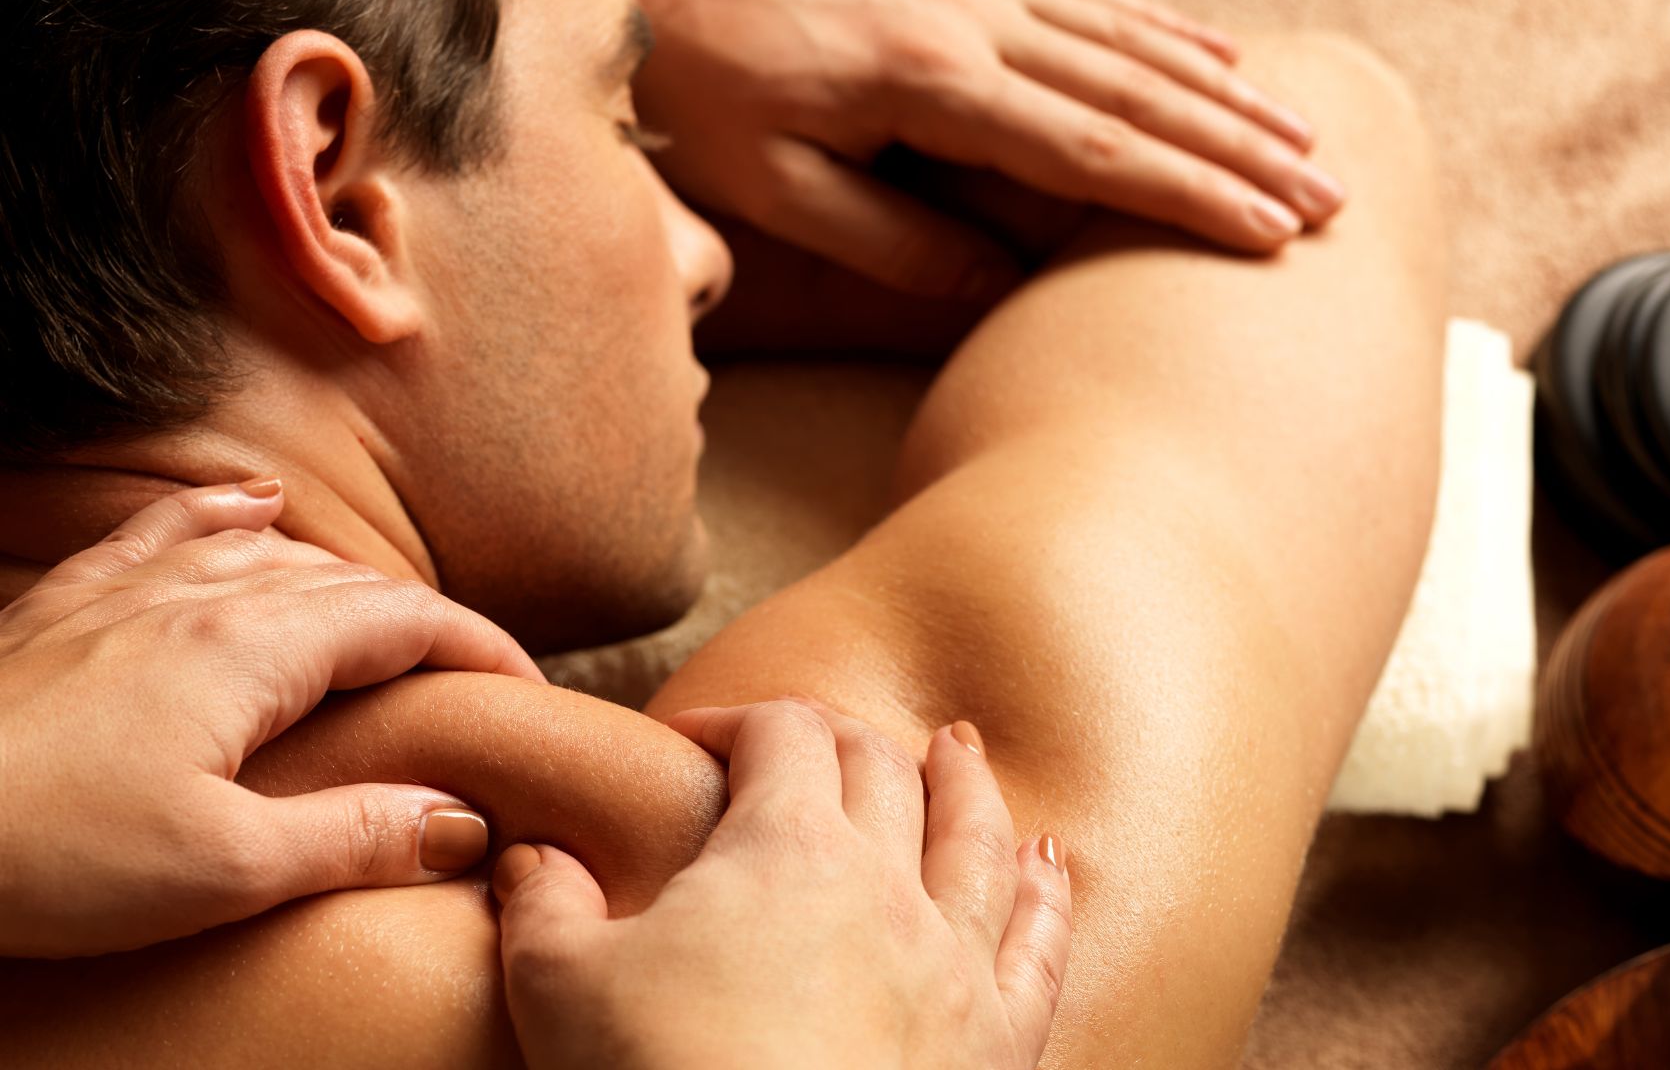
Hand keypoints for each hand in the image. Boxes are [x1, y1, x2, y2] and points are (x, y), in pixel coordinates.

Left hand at [0, 481, 544, 957]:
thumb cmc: (47, 855)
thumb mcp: (225, 869)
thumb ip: (358, 835)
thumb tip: (467, 820)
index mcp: (255, 649)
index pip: (409, 622)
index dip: (483, 649)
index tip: (529, 693)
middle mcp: (202, 597)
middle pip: (352, 584)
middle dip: (429, 624)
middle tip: (473, 682)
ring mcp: (129, 591)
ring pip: (270, 554)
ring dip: (346, 585)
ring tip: (389, 624)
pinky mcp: (67, 607)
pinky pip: (165, 531)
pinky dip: (223, 517)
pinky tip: (250, 509)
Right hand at [494, 700, 1072, 1068]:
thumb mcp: (560, 988)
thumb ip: (545, 905)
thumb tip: (531, 855)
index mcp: (787, 849)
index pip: (784, 734)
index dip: (739, 719)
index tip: (695, 740)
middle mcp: (887, 885)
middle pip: (881, 769)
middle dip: (843, 739)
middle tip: (816, 738)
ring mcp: (957, 960)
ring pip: (978, 836)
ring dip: (965, 783)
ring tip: (957, 750)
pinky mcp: (1000, 1038)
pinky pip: (1040, 942)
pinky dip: (1048, 892)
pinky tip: (1050, 863)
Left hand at [632, 0, 1344, 299]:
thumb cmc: (695, 90)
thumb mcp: (767, 183)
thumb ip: (886, 237)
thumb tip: (998, 284)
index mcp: (928, 82)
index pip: (1088, 150)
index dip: (1186, 194)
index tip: (1268, 233)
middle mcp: (973, 22)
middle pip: (1137, 92)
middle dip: (1241, 149)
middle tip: (1329, 198)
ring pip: (1130, 41)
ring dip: (1226, 92)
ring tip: (1308, 137)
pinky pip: (1091, 0)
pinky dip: (1166, 32)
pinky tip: (1220, 55)